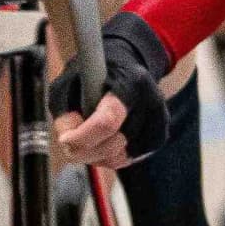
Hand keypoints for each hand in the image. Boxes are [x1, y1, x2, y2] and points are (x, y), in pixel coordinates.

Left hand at [55, 12, 173, 172]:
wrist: (124, 66)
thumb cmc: (92, 75)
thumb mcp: (67, 82)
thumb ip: (64, 109)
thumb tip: (68, 140)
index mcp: (129, 81)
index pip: (108, 120)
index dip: (82, 137)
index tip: (64, 139)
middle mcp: (150, 100)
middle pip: (114, 144)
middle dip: (85, 151)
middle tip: (68, 144)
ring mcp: (159, 119)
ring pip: (122, 157)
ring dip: (97, 156)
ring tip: (86, 139)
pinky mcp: (160, 135)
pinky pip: (130, 159)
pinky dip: (111, 157)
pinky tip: (102, 140)